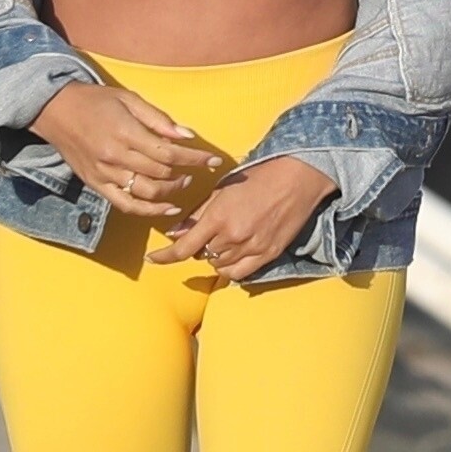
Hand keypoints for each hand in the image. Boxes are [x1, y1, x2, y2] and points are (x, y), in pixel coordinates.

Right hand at [32, 82, 216, 217]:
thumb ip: (158, 119)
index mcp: (125, 132)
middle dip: (185, 173)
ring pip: (147, 192)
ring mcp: (105, 173)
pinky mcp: (96, 184)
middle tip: (196, 169)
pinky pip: (126, 205)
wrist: (54, 110)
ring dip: (171, 192)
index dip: (195, 158)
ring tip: (182, 184)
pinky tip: (166, 209)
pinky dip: (149, 211)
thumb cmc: (94, 100)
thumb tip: (187, 135)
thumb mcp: (128, 99)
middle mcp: (115, 156)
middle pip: (161, 173)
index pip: (169, 151)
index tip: (214, 160)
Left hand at [151, 155, 337, 281]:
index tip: (153, 259)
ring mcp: (252, 248)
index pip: (184, 247)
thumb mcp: (222, 190)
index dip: (165, 256)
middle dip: (199, 246)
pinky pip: (240, 274)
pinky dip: (231, 268)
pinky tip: (233, 256)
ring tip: (225, 239)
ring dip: (215, 256)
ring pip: (220, 266)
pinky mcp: (269, 254)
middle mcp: (234, 236)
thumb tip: (175, 232)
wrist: (297, 178)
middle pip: (202, 255)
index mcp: (219, 217)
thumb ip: (197, 214)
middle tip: (208, 231)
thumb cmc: (259, 177)